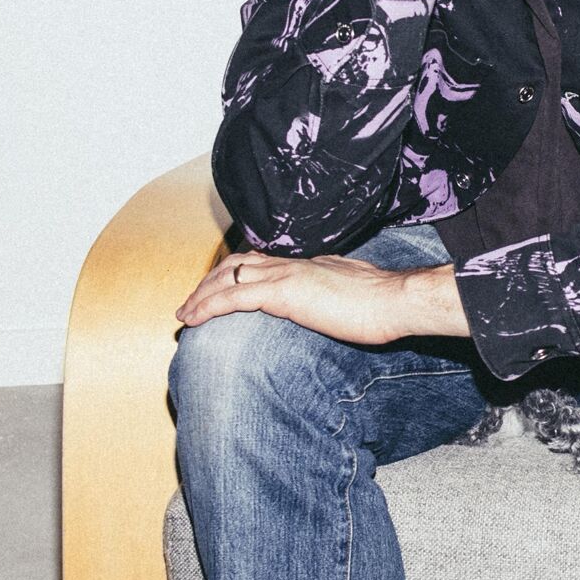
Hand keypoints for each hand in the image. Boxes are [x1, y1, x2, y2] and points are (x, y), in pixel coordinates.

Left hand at [175, 252, 469, 344]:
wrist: (394, 300)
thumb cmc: (382, 304)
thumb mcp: (350, 294)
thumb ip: (332, 295)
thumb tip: (327, 304)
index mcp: (309, 264)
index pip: (262, 261)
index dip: (235, 272)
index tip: (219, 288)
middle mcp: (293, 264)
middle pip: (237, 263)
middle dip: (209, 281)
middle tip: (190, 303)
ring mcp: (287, 275)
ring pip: (229, 276)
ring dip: (201, 294)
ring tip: (184, 314)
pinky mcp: (284, 293)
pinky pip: (234, 296)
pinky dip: (208, 305)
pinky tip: (194, 318)